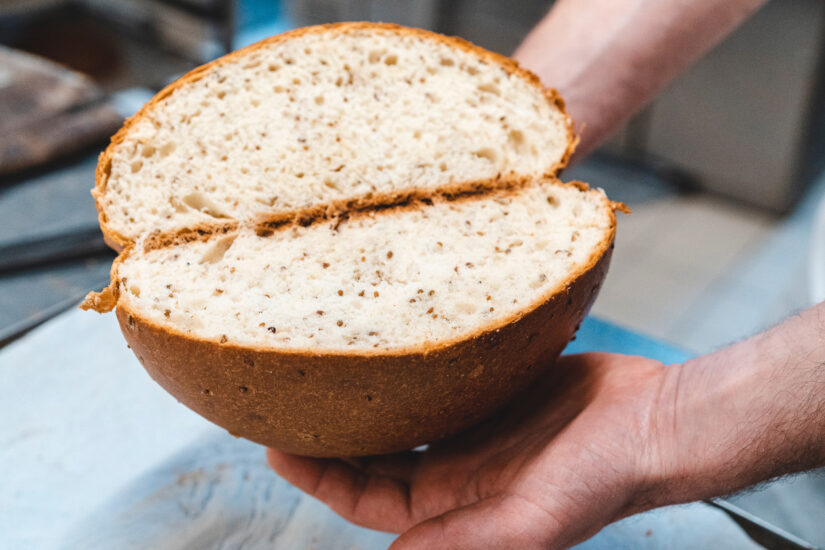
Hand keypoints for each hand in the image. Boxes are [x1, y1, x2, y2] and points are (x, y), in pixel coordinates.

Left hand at [268, 353, 673, 548]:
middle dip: (327, 433)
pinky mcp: (492, 385)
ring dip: (363, 396)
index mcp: (454, 505)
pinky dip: (407, 364)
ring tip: (321, 365)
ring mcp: (473, 423)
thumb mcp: (531, 523)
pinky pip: (437, 375)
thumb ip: (463, 543)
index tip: (276, 445)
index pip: (365, 496)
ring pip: (400, 411)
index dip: (319, 476)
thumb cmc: (603, 479)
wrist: (655, 422)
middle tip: (282, 396)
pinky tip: (385, 341)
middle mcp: (456, 467)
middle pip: (373, 454)